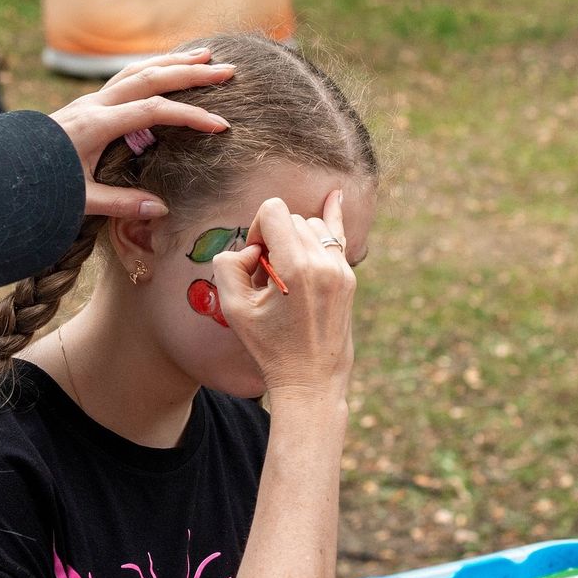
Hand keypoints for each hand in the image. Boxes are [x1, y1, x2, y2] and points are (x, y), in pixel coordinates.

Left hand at [49, 50, 232, 218]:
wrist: (3, 168)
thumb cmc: (39, 184)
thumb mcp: (79, 199)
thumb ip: (120, 203)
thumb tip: (161, 208)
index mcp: (95, 125)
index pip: (153, 111)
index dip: (190, 116)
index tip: (221, 126)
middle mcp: (94, 104)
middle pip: (150, 77)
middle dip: (191, 73)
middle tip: (227, 71)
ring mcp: (91, 100)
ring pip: (138, 70)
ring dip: (173, 62)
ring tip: (205, 57)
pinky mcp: (88, 103)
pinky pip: (126, 76)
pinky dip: (153, 68)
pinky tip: (168, 67)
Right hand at [211, 190, 355, 399]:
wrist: (310, 382)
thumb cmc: (269, 347)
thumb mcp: (233, 307)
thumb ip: (229, 263)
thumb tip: (253, 248)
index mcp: (296, 266)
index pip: (275, 210)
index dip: (258, 229)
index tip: (256, 260)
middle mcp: (323, 262)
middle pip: (293, 219)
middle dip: (275, 239)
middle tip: (268, 280)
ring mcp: (341, 270)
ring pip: (312, 227)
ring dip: (294, 243)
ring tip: (286, 281)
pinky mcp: (348, 279)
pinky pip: (338, 236)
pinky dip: (333, 217)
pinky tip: (336, 196)